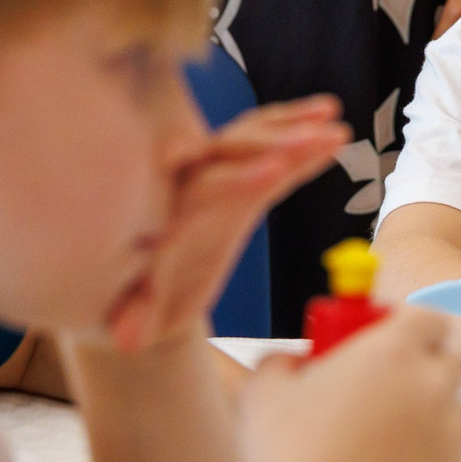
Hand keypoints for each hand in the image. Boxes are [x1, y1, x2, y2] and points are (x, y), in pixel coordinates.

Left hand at [93, 97, 350, 354]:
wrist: (127, 283)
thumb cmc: (134, 306)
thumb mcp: (136, 317)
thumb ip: (136, 320)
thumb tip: (131, 340)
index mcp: (167, 217)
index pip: (204, 193)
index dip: (239, 183)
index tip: (274, 173)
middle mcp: (182, 185)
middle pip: (230, 153)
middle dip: (276, 144)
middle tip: (321, 137)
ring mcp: (203, 173)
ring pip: (246, 138)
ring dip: (290, 128)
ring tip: (333, 121)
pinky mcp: (225, 172)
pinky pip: (257, 140)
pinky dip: (290, 127)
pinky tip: (330, 123)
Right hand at [240, 308, 460, 461]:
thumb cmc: (285, 457)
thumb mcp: (264, 394)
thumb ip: (281, 364)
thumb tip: (289, 362)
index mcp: (391, 351)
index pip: (429, 319)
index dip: (418, 332)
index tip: (402, 348)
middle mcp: (431, 383)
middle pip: (449, 368)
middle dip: (428, 381)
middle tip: (394, 405)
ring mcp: (451, 431)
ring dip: (445, 426)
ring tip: (410, 449)